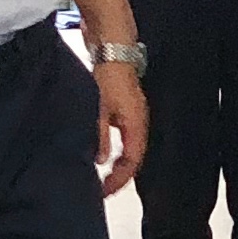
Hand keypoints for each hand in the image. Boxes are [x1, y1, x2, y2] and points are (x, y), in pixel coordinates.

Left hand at [93, 57, 148, 197]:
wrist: (112, 47)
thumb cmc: (109, 74)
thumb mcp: (99, 109)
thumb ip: (99, 136)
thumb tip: (99, 160)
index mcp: (136, 124)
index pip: (132, 161)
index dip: (119, 179)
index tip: (105, 191)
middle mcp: (138, 122)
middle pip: (133, 157)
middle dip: (119, 176)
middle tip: (103, 189)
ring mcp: (133, 114)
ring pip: (129, 147)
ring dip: (117, 163)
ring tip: (102, 176)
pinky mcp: (124, 107)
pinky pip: (124, 136)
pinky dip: (115, 148)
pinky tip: (101, 152)